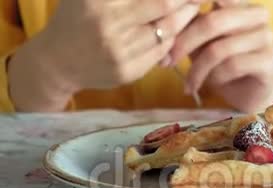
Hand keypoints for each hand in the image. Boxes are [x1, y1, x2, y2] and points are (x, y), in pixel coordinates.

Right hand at [9, 0, 199, 110]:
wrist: (57, 62)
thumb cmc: (78, 18)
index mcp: (98, 1)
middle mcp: (108, 25)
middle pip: (163, 8)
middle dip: (187, 0)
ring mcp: (119, 52)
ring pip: (167, 32)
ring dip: (184, 19)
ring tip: (192, 8)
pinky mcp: (128, 72)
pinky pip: (161, 52)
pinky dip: (172, 39)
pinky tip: (175, 30)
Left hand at [170, 4, 272, 111]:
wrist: (249, 92)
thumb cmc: (222, 63)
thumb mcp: (201, 40)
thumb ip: (189, 23)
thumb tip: (163, 17)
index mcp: (240, 3)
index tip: (169, 7)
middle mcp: (257, 15)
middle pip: (213, 22)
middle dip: (185, 43)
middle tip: (167, 61)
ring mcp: (266, 37)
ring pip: (221, 48)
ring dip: (198, 69)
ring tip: (188, 82)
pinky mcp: (270, 61)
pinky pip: (234, 66)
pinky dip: (215, 77)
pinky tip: (207, 86)